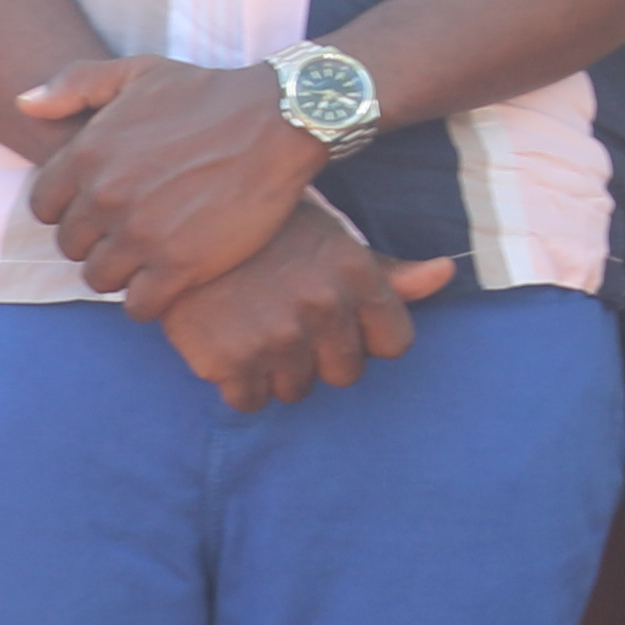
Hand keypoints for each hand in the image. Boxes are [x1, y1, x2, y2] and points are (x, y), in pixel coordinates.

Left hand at [14, 52, 332, 313]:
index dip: (69, 209)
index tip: (100, 207)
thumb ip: (75, 84)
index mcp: (87, 154)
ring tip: (149, 256)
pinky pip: (139, 305)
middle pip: (71, 247)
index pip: (44, 207)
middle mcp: (106, 197)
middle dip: (96, 241)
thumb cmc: (209, 94)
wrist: (279, 120)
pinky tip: (169, 280)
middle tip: (131, 231)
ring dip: (121, 272)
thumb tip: (23, 104)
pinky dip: (149, 299)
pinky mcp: (180, 266)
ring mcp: (141, 234)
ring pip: (99, 279)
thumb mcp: (139, 71)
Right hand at [155, 201, 448, 409]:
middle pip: (346, 373)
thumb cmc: (266, 233)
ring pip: (297, 390)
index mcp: (355, 274)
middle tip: (285, 320)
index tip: (339, 320)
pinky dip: (237, 383)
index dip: (367, 336)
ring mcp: (276, 336)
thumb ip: (389, 272)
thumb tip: (448, 273)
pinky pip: (249, 401)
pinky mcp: (228, 360)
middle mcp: (322, 307)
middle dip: (320, 355)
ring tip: (253, 327)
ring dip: (277, 370)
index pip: (394, 344)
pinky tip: (225, 343)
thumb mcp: (333, 238)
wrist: (177, 223)